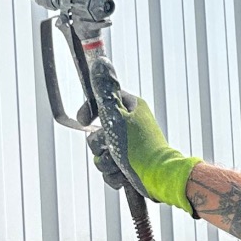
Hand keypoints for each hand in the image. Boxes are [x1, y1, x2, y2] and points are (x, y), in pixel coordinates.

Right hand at [91, 83, 198, 214]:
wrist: (158, 177)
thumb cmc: (138, 147)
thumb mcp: (116, 116)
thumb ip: (105, 92)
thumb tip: (100, 62)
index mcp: (130, 108)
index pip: (101, 102)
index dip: (89, 111)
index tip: (83, 121)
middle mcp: (131, 125)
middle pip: (97, 133)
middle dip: (100, 146)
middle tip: (112, 148)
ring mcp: (130, 146)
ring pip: (101, 154)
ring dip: (106, 163)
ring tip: (120, 165)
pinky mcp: (130, 165)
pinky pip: (109, 169)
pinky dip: (113, 175)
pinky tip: (123, 176)